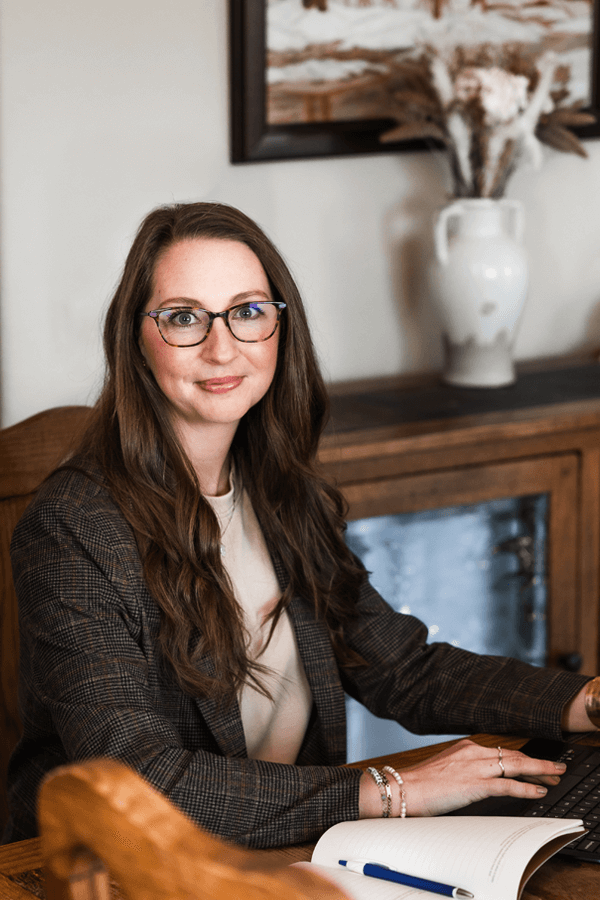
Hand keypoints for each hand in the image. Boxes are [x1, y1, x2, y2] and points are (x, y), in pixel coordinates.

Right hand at [359, 738, 566, 817]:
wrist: (403, 789)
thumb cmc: (420, 784)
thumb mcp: (447, 770)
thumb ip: (465, 770)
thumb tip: (481, 780)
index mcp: (466, 748)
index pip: (502, 751)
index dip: (523, 758)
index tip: (536, 764)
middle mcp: (473, 752)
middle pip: (513, 755)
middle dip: (537, 763)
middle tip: (555, 769)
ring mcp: (474, 767)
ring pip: (515, 765)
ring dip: (539, 771)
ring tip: (554, 776)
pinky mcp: (474, 784)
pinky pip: (507, 785)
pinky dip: (526, 788)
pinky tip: (538, 791)